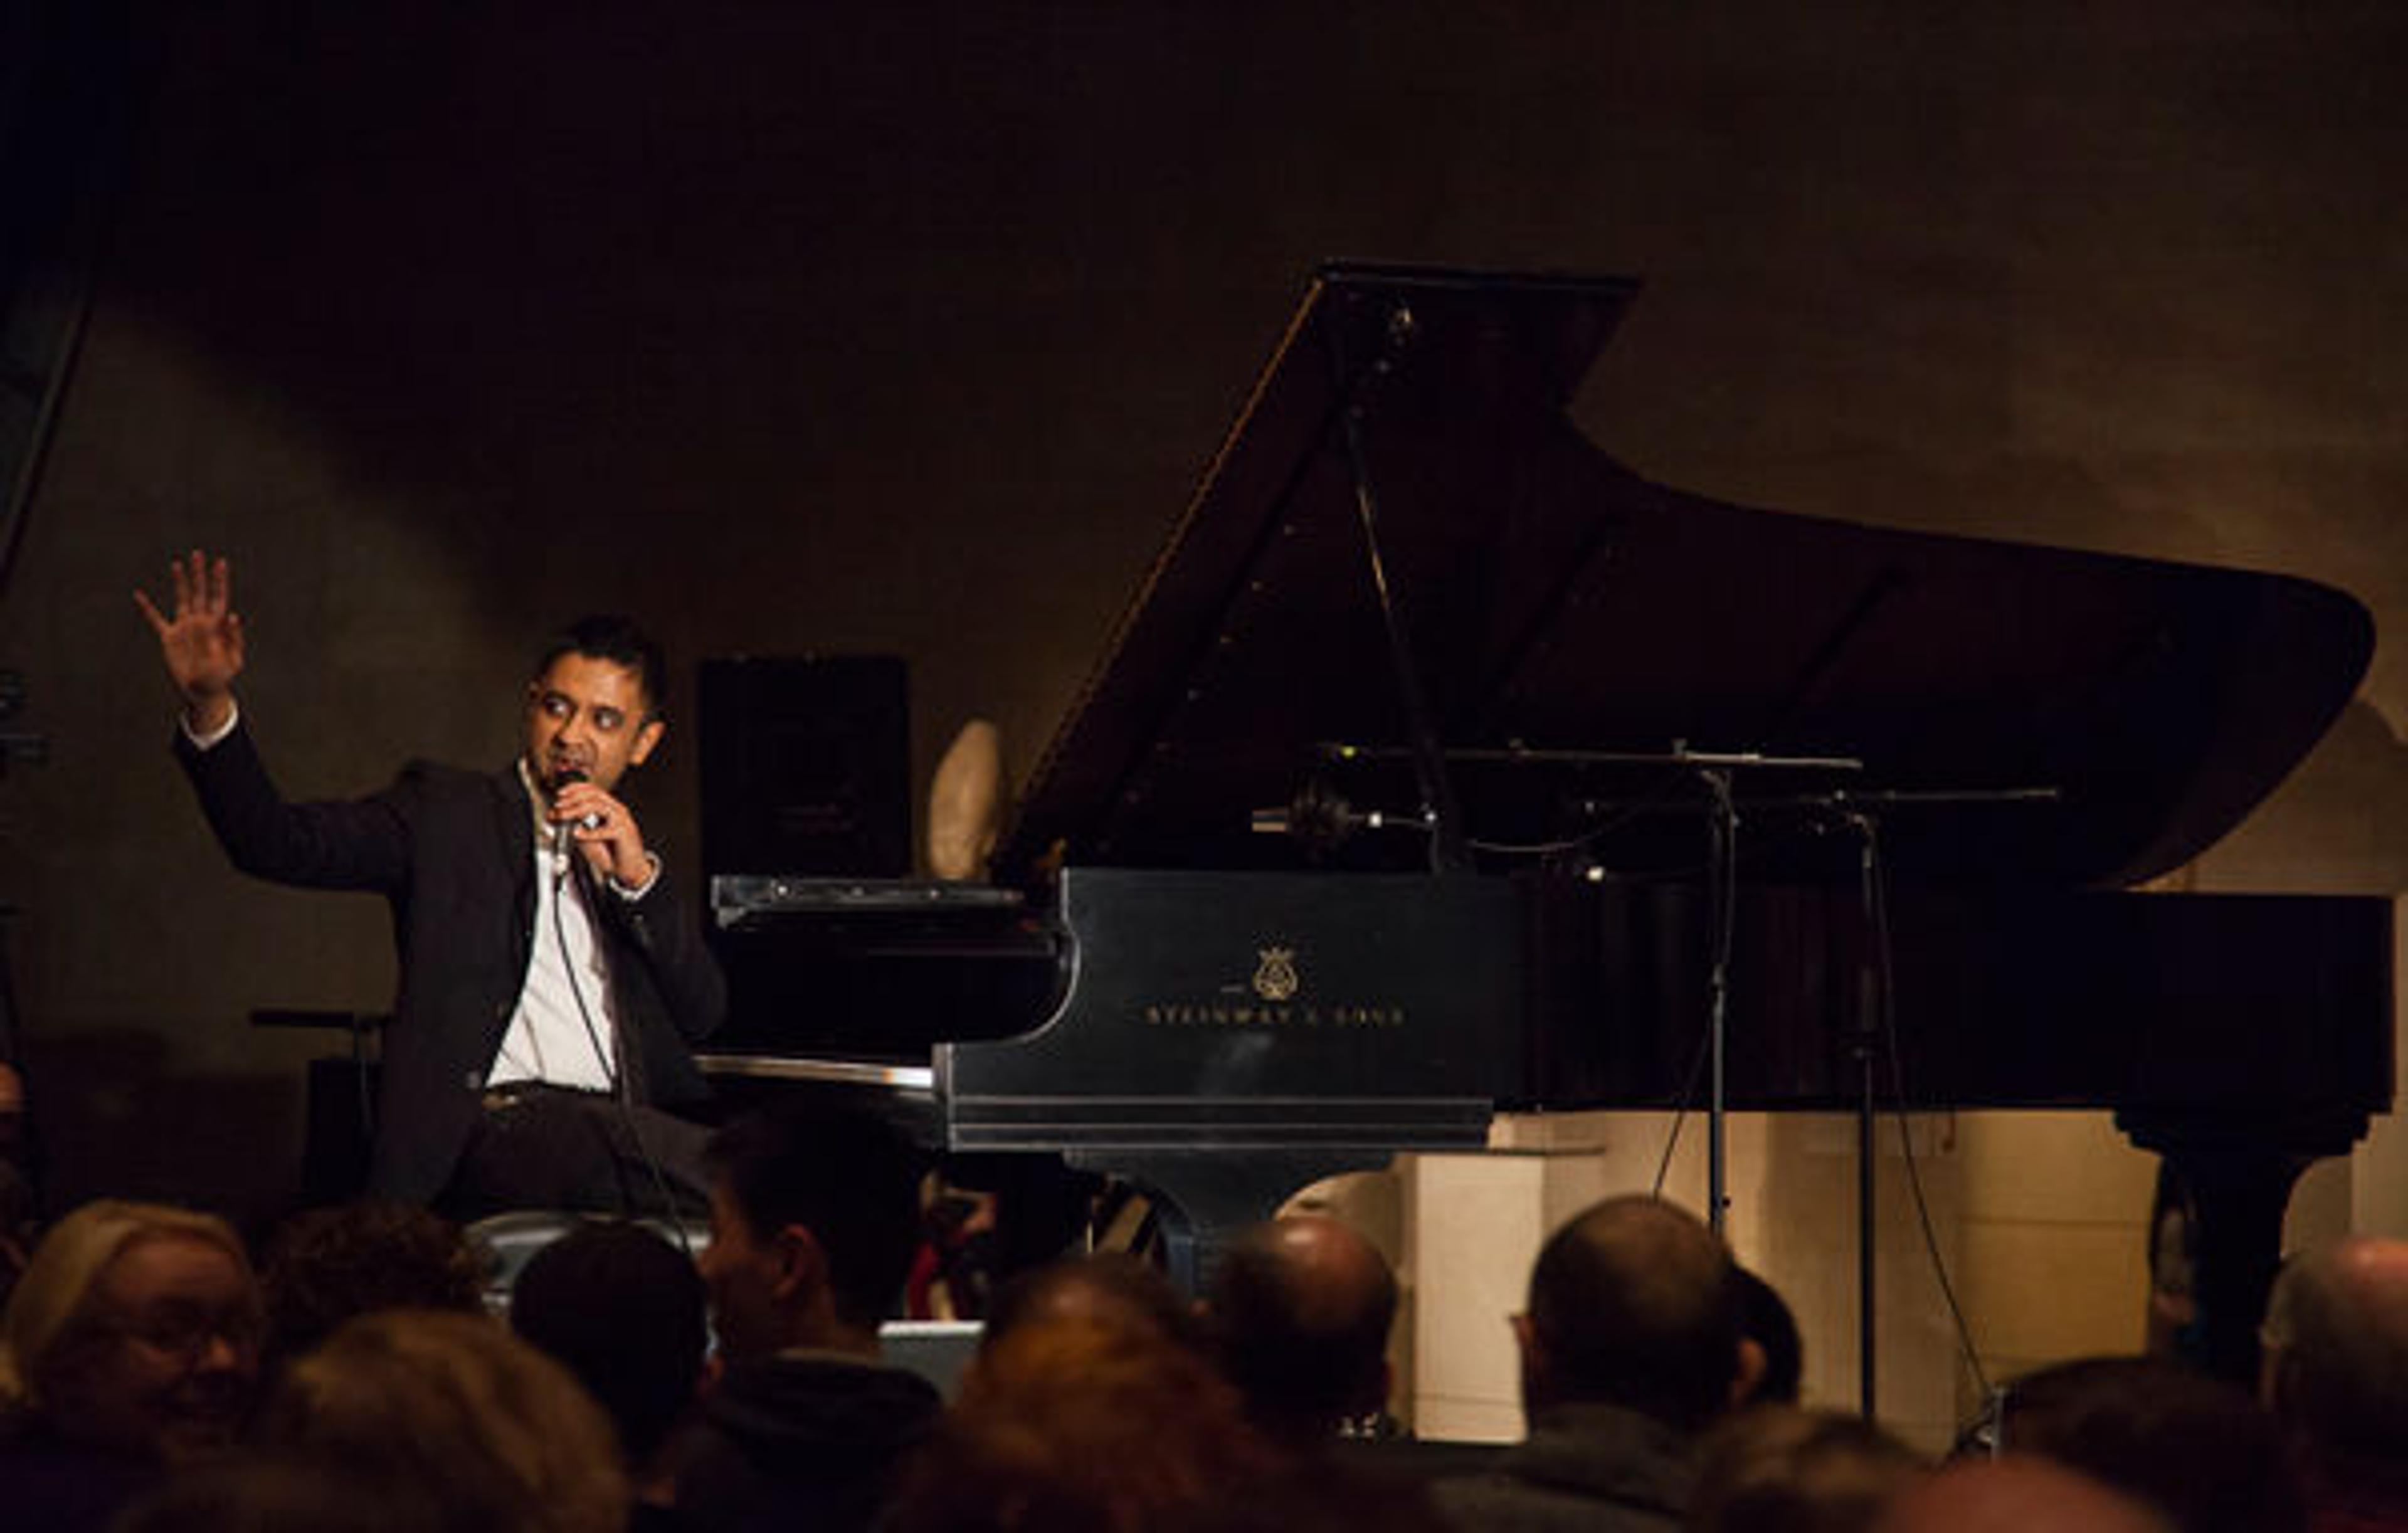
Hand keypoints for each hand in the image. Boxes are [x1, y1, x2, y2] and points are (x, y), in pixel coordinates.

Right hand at [134, 550, 244, 732]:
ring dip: (179, 582)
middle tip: (197, 554)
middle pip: (200, 591)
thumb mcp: (233, 661)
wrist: (203, 690)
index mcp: (218, 625)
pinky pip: (156, 619)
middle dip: (199, 573)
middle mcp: (201, 621)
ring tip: (177, 564)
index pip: (219, 597)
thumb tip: (233, 616)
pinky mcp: (169, 638)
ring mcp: (185, 628)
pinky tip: (138, 594)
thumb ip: (233, 638)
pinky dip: (147, 608)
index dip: (220, 580)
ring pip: (181, 599)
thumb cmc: (221, 677)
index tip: (221, 562)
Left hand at [550, 779, 652, 888]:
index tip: (560, 793)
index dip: (575, 788)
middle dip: (573, 797)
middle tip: (559, 804)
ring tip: (563, 815)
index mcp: (609, 808)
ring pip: (598, 806)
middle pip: (594, 793)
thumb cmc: (611, 854)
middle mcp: (616, 810)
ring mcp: (621, 820)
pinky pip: (604, 830)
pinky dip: (588, 832)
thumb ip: (574, 827)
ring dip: (576, 809)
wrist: (630, 869)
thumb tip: (557, 818)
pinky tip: (578, 834)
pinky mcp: (623, 833)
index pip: (593, 790)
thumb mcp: (587, 838)